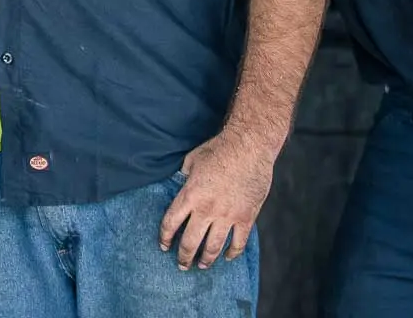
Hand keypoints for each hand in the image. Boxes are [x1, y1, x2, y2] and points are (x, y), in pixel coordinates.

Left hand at [160, 130, 275, 269]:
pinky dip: (232, 253)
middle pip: (190, 242)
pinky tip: (227, 257)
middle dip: (184, 256)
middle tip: (181, 264)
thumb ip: (184, 177)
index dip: (165, 237)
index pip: (170, 223)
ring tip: (201, 266)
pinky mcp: (246, 218)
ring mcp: (227, 216)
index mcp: (190, 196)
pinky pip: (238, 243)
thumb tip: (179, 184)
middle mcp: (207, 210)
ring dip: (206, 260)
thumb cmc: (219, 149)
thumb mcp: (192, 160)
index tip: (163, 245)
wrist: (249, 147)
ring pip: (213, 247)